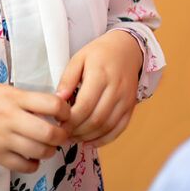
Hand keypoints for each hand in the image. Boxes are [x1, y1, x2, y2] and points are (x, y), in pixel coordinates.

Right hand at [0, 82, 70, 172]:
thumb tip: (54, 109)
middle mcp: (10, 118)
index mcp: (15, 98)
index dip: (66, 111)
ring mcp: (2, 138)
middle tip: (61, 134)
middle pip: (50, 133)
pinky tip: (31, 157)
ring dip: (49, 151)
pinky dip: (33, 164)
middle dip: (62, 136)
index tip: (65, 114)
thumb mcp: (4, 90)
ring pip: (39, 152)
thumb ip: (27, 99)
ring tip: (46, 146)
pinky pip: (23, 166)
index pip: (52, 104)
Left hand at [56, 30, 142, 146]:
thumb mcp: (79, 58)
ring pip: (107, 126)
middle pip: (96, 119)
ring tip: (73, 137)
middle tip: (63, 134)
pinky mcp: (131, 106)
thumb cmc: (99, 53)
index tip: (58, 123)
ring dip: (88, 136)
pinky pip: (120, 128)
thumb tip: (58, 100)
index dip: (70, 119)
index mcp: (100, 75)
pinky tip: (90, 141)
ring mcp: (126, 99)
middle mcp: (116, 89)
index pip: (85, 105)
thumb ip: (68, 78)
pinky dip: (105, 139)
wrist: (127, 49)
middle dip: (77, 131)